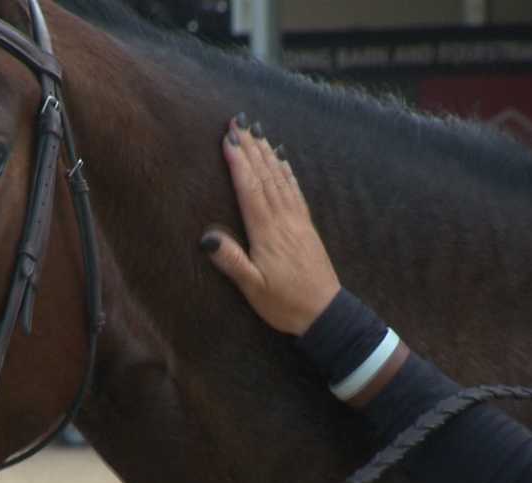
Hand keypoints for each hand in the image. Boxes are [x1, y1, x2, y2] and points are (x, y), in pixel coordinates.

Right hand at [201, 117, 340, 335]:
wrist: (325, 312)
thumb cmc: (284, 303)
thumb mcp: (252, 288)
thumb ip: (232, 261)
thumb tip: (206, 238)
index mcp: (267, 232)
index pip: (250, 189)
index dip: (239, 161)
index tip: (228, 138)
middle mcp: (283, 220)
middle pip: (265, 175)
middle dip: (252, 147)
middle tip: (239, 122)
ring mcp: (297, 221)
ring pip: (281, 178)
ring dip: (267, 153)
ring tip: (257, 131)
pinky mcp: (306, 226)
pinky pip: (295, 190)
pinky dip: (286, 171)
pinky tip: (282, 159)